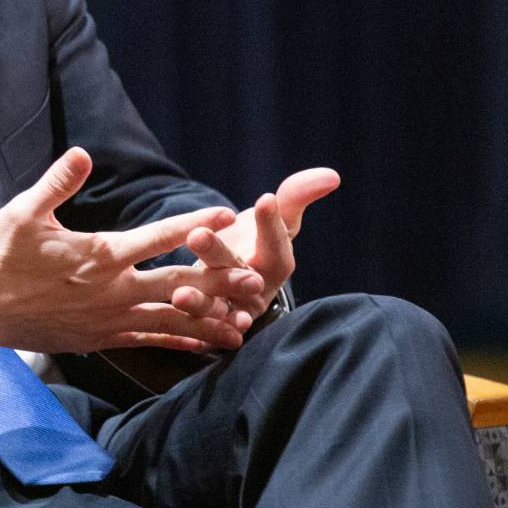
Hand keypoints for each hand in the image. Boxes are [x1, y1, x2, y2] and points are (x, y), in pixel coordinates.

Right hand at [0, 148, 262, 355]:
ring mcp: (108, 319)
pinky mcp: (100, 339)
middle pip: (177, 284)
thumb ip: (57, 183)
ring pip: (170, 319)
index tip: (226, 213)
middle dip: (219, 281)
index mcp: (99, 255)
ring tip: (244, 321)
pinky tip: (203, 343)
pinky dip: (179, 341)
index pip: (157, 237)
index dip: (194, 223)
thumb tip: (81, 154)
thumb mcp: (23, 213)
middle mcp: (112, 290)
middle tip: (258, 280)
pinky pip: (149, 341)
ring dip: (209, 318)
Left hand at [187, 168, 340, 317]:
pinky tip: (175, 321)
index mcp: (275, 262)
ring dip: (200, 302)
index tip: (265, 199)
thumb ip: (296, 197)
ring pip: (217, 307)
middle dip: (218, 253)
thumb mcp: (278, 220)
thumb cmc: (257, 243)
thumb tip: (331, 175)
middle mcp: (255, 288)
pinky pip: (201, 331)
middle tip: (198, 234)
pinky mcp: (210, 327)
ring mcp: (232, 309)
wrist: (234, 276)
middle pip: (237, 272)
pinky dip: (192, 329)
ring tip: (180, 293)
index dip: (270, 223)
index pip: (275, 241)